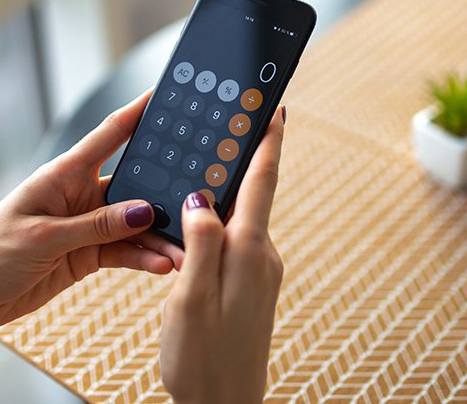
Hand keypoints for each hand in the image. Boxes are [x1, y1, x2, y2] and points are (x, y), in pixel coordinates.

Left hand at [0, 88, 183, 335]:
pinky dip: (144, 257)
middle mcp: (80, 195)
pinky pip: (124, 251)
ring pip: (134, 224)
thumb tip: (143, 211)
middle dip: (164, 190)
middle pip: (133, 184)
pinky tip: (161, 264)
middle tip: (196, 196)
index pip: (109, 136)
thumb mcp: (44, 237)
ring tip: (182, 250)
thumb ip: (96, 225)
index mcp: (63, 175)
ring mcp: (87, 225)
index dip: (137, 113)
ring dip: (158, 236)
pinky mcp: (88, 254)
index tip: (166, 96)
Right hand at [160, 107, 285, 403]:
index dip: (267, 141)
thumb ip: (200, 243)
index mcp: (248, 252)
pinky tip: (200, 222)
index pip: (261, 183)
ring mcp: (258, 273)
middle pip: (253, 192)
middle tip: (234, 121)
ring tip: (208, 164)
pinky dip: (221, 219)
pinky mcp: (249, 286)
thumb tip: (202, 197)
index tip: (275, 106)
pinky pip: (235, 239)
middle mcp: (260, 257)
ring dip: (228, 189)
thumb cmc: (203, 360)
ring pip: (241, 216)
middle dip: (245, 155)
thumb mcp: (191, 299)